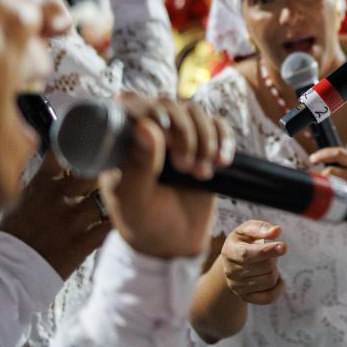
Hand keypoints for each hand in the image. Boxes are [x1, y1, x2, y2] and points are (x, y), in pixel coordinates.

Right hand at [0, 150, 110, 278]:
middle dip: (105, 169)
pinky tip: (121, 218)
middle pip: (93, 171)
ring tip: (122, 195)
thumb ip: (45, 178)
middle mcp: (58, 198)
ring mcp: (72, 221)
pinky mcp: (82, 243)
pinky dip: (116, 221)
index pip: (66, 153)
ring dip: (113, 197)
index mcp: (41, 184)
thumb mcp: (23, 198)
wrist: (6, 272)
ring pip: (105, 198)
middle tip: (116, 168)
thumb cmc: (15, 234)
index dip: (83, 148)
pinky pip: (109, 226)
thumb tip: (63, 160)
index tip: (94, 146)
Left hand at [98, 94, 234, 258]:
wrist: (174, 243)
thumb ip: (138, 166)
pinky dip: (223, 140)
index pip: (131, 103)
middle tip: (184, 166)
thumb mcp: (134, 200)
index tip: (163, 135)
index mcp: (122, 140)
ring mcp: (179, 134)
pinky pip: (219, 124)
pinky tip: (221, 163)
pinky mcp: (205, 142)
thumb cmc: (144, 222)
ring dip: (204, 139)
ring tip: (200, 173)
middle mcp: (149, 130)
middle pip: (169, 104)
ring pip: (195, 111)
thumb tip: (146, 127)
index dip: (148, 110)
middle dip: (182, 133)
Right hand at [220, 220, 286, 304]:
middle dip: (274, 258)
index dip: (268, 250)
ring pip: (270, 280)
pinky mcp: (245, 298)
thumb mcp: (248, 229)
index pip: (248, 254)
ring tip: (267, 265)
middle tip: (269, 253)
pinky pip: (269, 297)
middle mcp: (230, 271)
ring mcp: (237, 287)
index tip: (284, 246)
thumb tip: (277, 231)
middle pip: (266, 266)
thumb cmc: (244, 241)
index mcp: (230, 251)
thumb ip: (261, 228)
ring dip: (275, 270)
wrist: (233, 262)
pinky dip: (279, 288)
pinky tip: (277, 279)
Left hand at [309, 147, 346, 235]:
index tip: (312, 158)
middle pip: (334, 168)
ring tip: (322, 188)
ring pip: (334, 184)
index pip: (339, 152)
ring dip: (324, 185)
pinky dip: (332, 198)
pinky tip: (330, 201)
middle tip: (312, 172)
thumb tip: (324, 160)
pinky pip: (339, 199)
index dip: (323, 154)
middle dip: (319, 171)